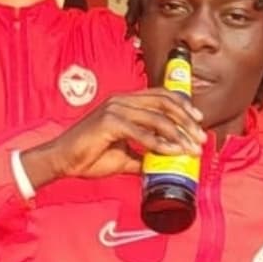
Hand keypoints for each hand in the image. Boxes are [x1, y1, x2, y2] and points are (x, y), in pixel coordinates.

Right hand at [20, 90, 204, 186]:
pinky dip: (160, 143)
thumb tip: (161, 165)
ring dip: (178, 133)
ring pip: (156, 117)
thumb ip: (142, 156)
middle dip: (186, 120)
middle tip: (200, 137)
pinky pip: (141, 133)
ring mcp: (115, 109)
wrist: (62, 161)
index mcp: (125, 102)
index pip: (160, 96)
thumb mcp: (122, 156)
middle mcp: (121, 100)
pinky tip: (173, 152)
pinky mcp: (109, 123)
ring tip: (191, 148)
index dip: (182, 106)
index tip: (198, 121)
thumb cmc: (87, 157)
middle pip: (164, 103)